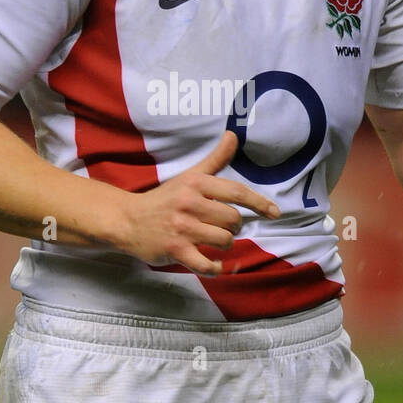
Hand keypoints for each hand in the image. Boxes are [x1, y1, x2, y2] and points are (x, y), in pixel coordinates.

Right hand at [116, 130, 279, 274]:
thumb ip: (215, 160)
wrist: (128, 220)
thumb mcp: (189, 176)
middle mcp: (189, 203)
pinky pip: (206, 264)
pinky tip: (214, 263)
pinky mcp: (175, 249)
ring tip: (213, 241)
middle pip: (232, 219)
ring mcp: (182, 227)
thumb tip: (233, 135)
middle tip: (220, 225)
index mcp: (195, 183)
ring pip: (224, 240)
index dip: (259, 203)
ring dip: (224, 245)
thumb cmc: (164, 199)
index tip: (274, 212)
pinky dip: (214, 267)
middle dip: (233, 226)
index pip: (236, 192)